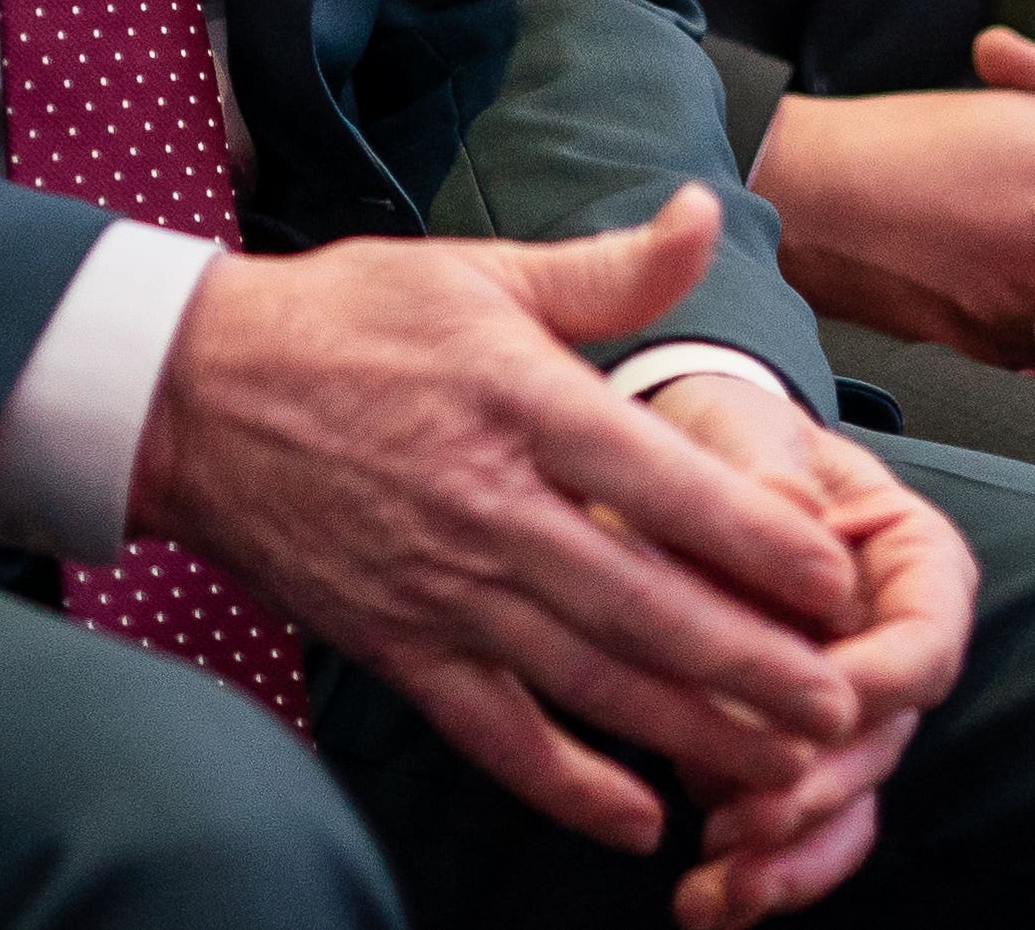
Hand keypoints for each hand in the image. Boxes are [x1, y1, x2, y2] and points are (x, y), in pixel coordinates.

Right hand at [130, 189, 870, 856]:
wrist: (192, 393)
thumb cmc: (345, 320)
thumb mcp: (480, 272)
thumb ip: (606, 269)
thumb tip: (699, 212)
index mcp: (520, 403)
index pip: (661, 482)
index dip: (757, 538)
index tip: (836, 580)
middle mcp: (490, 506)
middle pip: (641, 603)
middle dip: (751, 666)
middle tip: (842, 709)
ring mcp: (442, 587)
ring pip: (586, 679)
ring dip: (690, 732)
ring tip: (782, 770)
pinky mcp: (398, 645)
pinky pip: (493, 733)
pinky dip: (567, 785)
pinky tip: (639, 823)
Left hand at [635, 378, 972, 929]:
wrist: (674, 464)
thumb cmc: (723, 436)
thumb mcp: (738, 428)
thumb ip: (762, 467)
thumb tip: (792, 511)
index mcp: (912, 562)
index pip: (923, 640)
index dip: (876, 686)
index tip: (815, 713)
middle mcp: (892, 648)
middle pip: (884, 740)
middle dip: (820, 791)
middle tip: (749, 823)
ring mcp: (844, 710)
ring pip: (845, 804)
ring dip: (789, 858)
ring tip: (720, 891)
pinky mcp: (788, 754)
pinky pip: (796, 827)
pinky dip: (760, 872)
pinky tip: (704, 906)